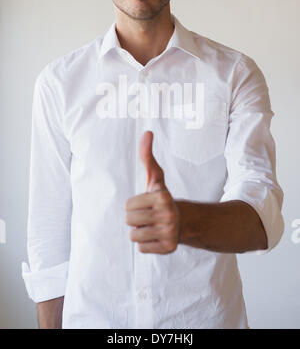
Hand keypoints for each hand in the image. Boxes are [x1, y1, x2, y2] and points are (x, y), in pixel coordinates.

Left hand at [125, 130, 180, 253]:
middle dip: (136, 218)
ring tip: (152, 225)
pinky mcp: (169, 249)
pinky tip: (156, 236)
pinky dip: (146, 244)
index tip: (148, 203)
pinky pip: (141, 249)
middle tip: (149, 215)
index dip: (134, 204)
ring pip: (134, 236)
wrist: (184, 221)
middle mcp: (168, 215)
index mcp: (162, 197)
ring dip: (140, 232)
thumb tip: (147, 132)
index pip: (128, 206)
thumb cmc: (162, 198)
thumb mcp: (155, 177)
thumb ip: (147, 156)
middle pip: (129, 221)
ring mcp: (170, 233)